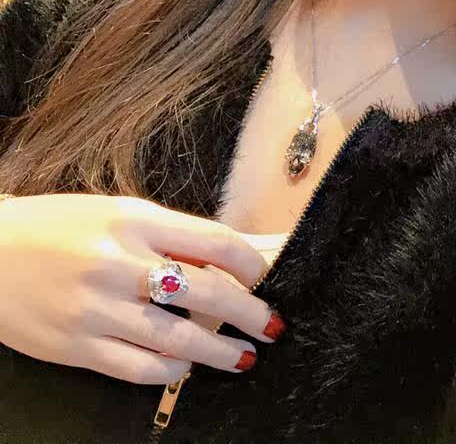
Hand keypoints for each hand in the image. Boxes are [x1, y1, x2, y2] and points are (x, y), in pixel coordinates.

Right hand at [0, 194, 284, 383]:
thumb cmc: (58, 227)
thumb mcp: (116, 212)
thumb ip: (167, 234)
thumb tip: (227, 254)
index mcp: (134, 219)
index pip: (213, 241)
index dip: (250, 264)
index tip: (265, 277)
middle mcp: (119, 261)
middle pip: (206, 292)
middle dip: (248, 312)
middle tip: (271, 325)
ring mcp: (97, 308)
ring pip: (177, 338)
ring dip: (219, 352)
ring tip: (244, 357)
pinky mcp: (76, 346)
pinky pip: (138, 367)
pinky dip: (171, 370)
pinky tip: (186, 367)